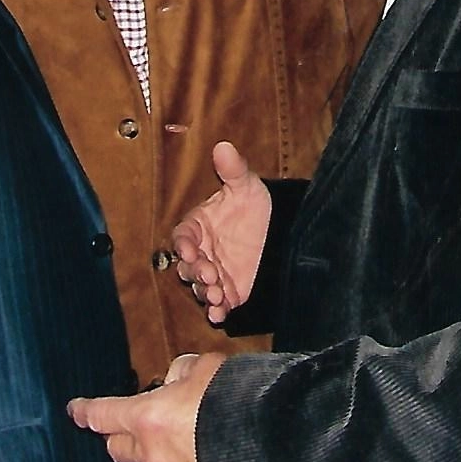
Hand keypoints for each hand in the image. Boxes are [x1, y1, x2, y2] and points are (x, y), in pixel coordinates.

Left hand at [68, 353, 224, 461]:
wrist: (267, 446)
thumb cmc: (233, 400)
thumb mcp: (207, 367)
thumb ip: (184, 370)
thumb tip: (177, 377)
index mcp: (147, 417)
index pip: (102, 415)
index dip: (85, 411)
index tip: (75, 410)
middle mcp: (152, 453)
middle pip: (116, 449)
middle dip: (118, 436)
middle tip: (131, 425)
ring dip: (146, 458)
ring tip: (165, 444)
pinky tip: (198, 461)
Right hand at [171, 142, 270, 322]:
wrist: (277, 229)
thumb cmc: (254, 204)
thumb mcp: (246, 185)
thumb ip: (233, 170)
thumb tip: (224, 145)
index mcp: (198, 226)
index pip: (183, 236)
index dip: (182, 244)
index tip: (187, 250)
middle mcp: (201, 251)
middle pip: (188, 265)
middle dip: (195, 272)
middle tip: (208, 275)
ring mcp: (214, 272)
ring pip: (200, 286)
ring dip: (205, 293)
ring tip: (216, 295)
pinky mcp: (229, 291)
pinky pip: (218, 304)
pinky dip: (216, 311)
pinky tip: (220, 316)